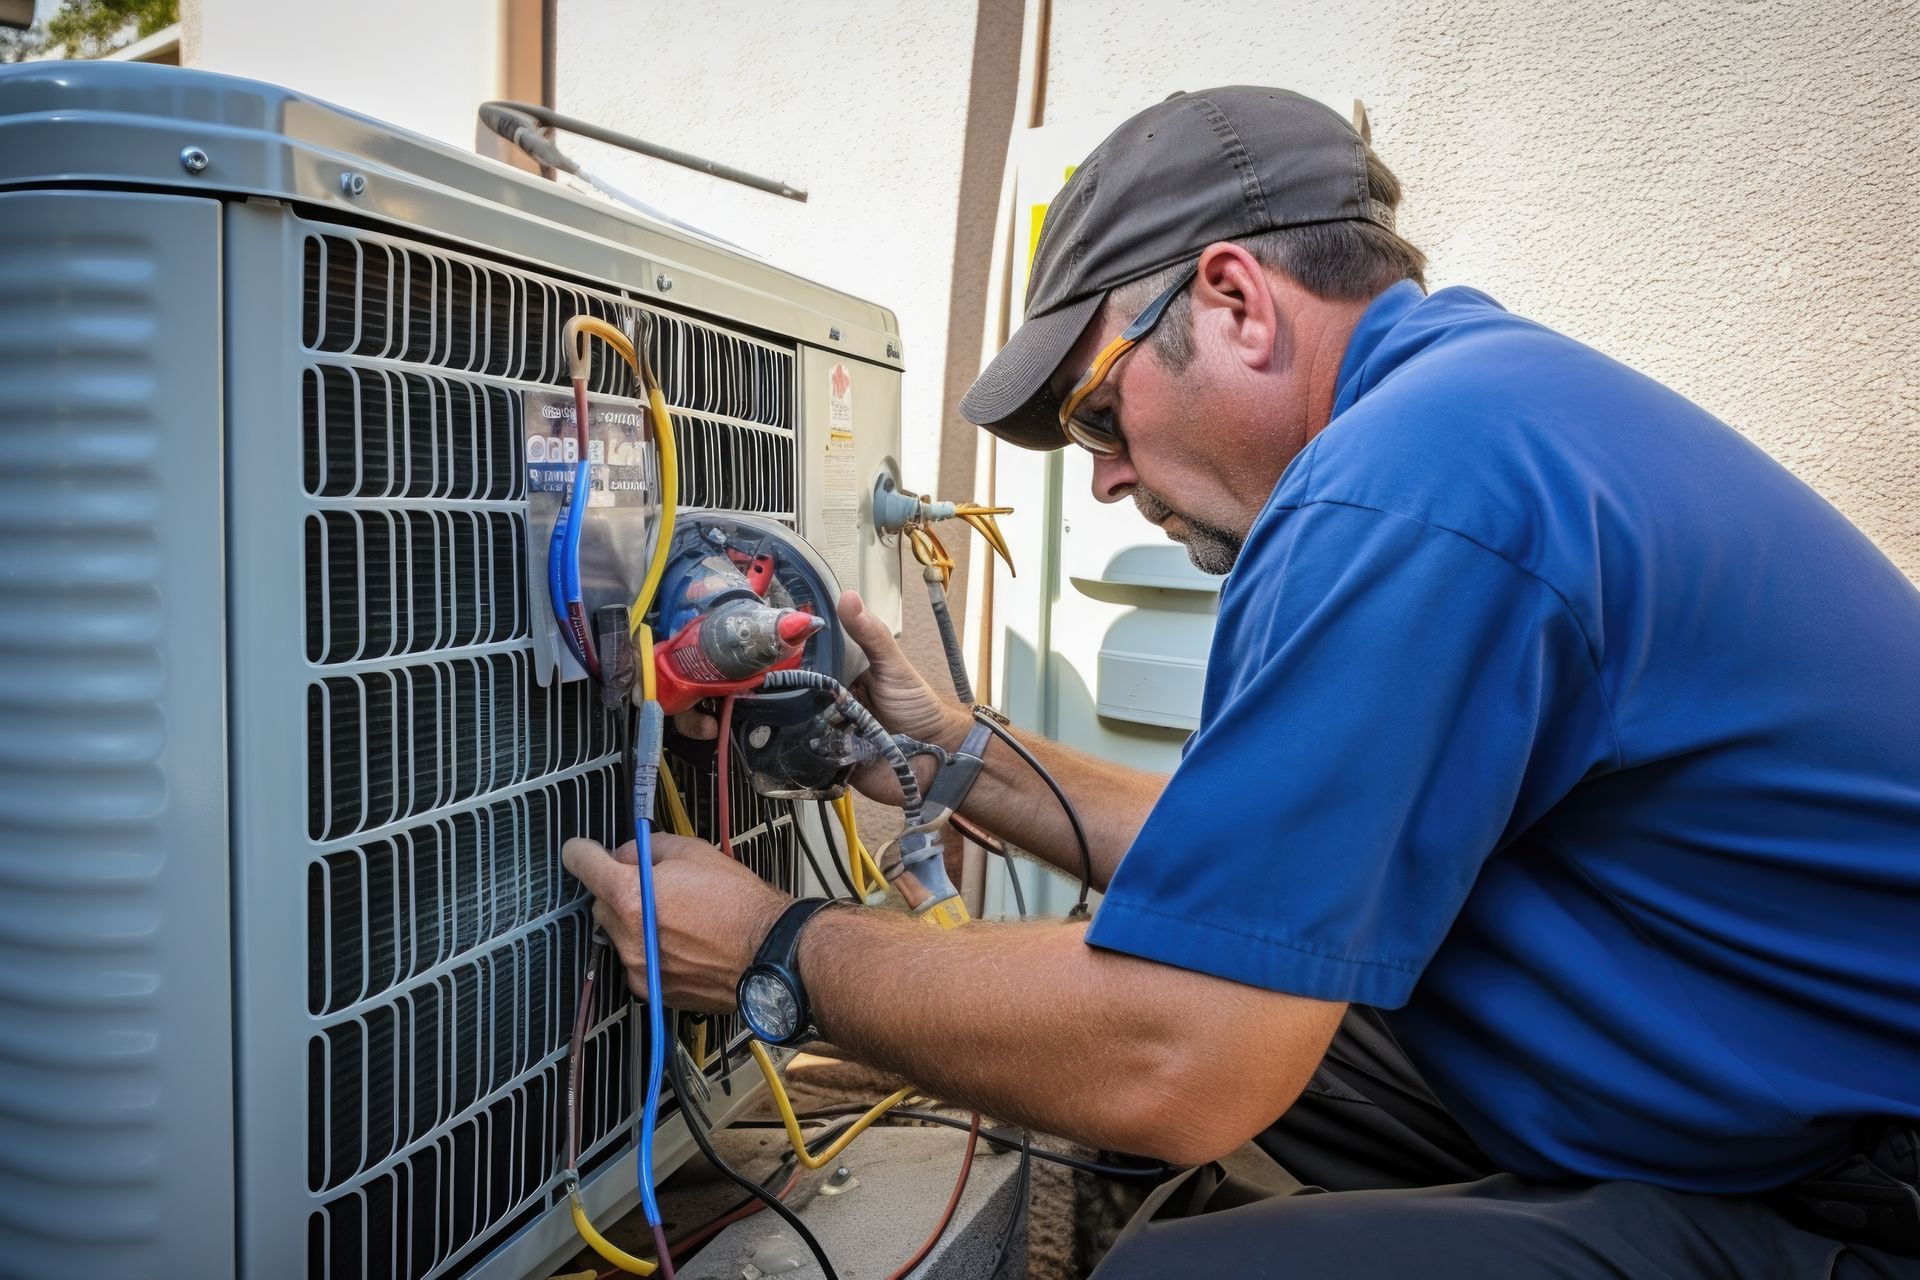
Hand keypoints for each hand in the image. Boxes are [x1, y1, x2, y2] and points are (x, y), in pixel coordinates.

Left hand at [562, 833, 790, 1011]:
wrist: (769, 952)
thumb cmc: (739, 903)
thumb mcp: (695, 852)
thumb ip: (649, 849)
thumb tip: (627, 856)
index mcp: (631, 896)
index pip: (583, 864)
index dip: (582, 852)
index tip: (582, 851)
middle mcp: (628, 936)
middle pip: (599, 903)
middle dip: (618, 891)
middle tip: (654, 886)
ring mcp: (638, 967)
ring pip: (618, 935)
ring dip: (635, 923)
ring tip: (678, 918)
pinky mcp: (651, 989)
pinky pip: (636, 961)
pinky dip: (650, 951)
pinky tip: (683, 943)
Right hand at [670, 590, 969, 806]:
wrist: (937, 758)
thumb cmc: (919, 707)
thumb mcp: (893, 665)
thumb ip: (871, 635)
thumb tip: (848, 596)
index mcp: (841, 674)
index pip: (806, 662)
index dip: (785, 656)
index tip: (759, 645)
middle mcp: (829, 701)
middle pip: (793, 694)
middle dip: (777, 691)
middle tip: (751, 683)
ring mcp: (826, 732)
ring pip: (792, 725)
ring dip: (784, 722)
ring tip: (763, 713)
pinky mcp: (827, 760)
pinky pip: (803, 756)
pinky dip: (794, 751)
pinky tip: (781, 744)